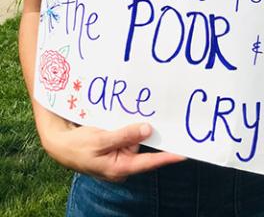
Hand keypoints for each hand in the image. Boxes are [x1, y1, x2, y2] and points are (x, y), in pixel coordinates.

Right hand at [43, 121, 184, 181]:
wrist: (59, 144)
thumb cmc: (78, 145)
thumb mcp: (100, 139)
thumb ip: (124, 135)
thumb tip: (147, 130)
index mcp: (120, 167)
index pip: (149, 162)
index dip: (168, 157)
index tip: (185, 153)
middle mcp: (123, 164)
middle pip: (144, 148)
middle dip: (151, 134)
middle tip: (164, 119)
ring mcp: (120, 156)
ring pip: (136, 139)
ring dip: (136, 127)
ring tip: (131, 115)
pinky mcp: (116, 147)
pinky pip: (128, 136)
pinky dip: (129, 128)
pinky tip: (124, 118)